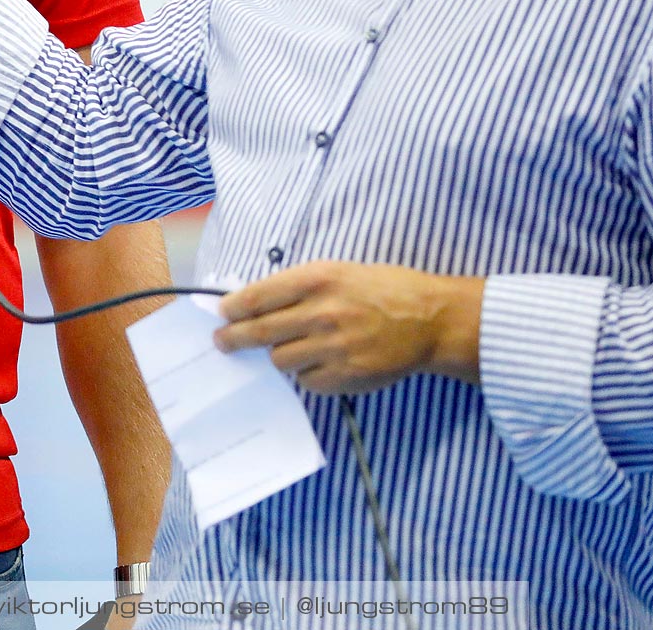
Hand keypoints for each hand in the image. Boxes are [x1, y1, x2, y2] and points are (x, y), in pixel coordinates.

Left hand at [214, 261, 482, 393]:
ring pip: (280, 360)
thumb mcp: (337, 271)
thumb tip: (253, 302)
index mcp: (316, 280)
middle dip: (233, 339)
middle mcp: (321, 313)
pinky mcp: (345, 376)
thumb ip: (297, 286)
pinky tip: (321, 361)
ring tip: (289, 347)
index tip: (222, 314)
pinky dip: (307, 374)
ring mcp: (333, 348)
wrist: (430, 319)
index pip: (256, 297)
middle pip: (259, 332)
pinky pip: (306, 381)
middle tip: (222, 342)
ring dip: (279, 355)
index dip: (232, 308)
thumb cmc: (382, 289)